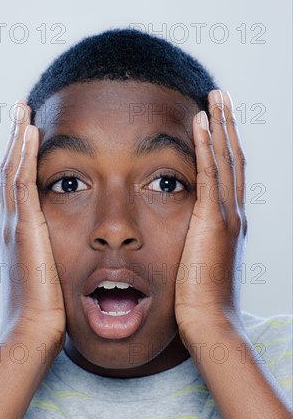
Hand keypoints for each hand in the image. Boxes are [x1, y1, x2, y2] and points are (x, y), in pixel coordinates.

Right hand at [0, 101, 65, 357]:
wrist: (34, 329)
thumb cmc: (47, 307)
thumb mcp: (51, 271)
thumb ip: (55, 252)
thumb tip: (73, 246)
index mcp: (20, 232)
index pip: (18, 185)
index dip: (22, 157)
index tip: (30, 134)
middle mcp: (12, 222)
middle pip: (11, 169)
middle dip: (16, 139)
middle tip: (21, 111)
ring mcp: (15, 223)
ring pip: (14, 169)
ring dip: (19, 138)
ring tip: (23, 111)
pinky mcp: (24, 228)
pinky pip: (23, 182)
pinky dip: (26, 155)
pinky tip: (32, 133)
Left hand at [175, 90, 247, 348]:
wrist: (209, 322)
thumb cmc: (199, 300)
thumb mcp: (198, 263)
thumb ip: (195, 242)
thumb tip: (184, 236)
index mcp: (228, 222)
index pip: (228, 174)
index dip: (223, 145)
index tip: (216, 121)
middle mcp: (233, 213)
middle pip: (232, 157)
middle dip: (227, 125)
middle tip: (221, 97)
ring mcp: (227, 215)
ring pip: (226, 158)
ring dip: (220, 125)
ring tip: (214, 97)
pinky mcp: (213, 221)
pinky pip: (210, 174)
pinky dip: (206, 146)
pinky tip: (200, 122)